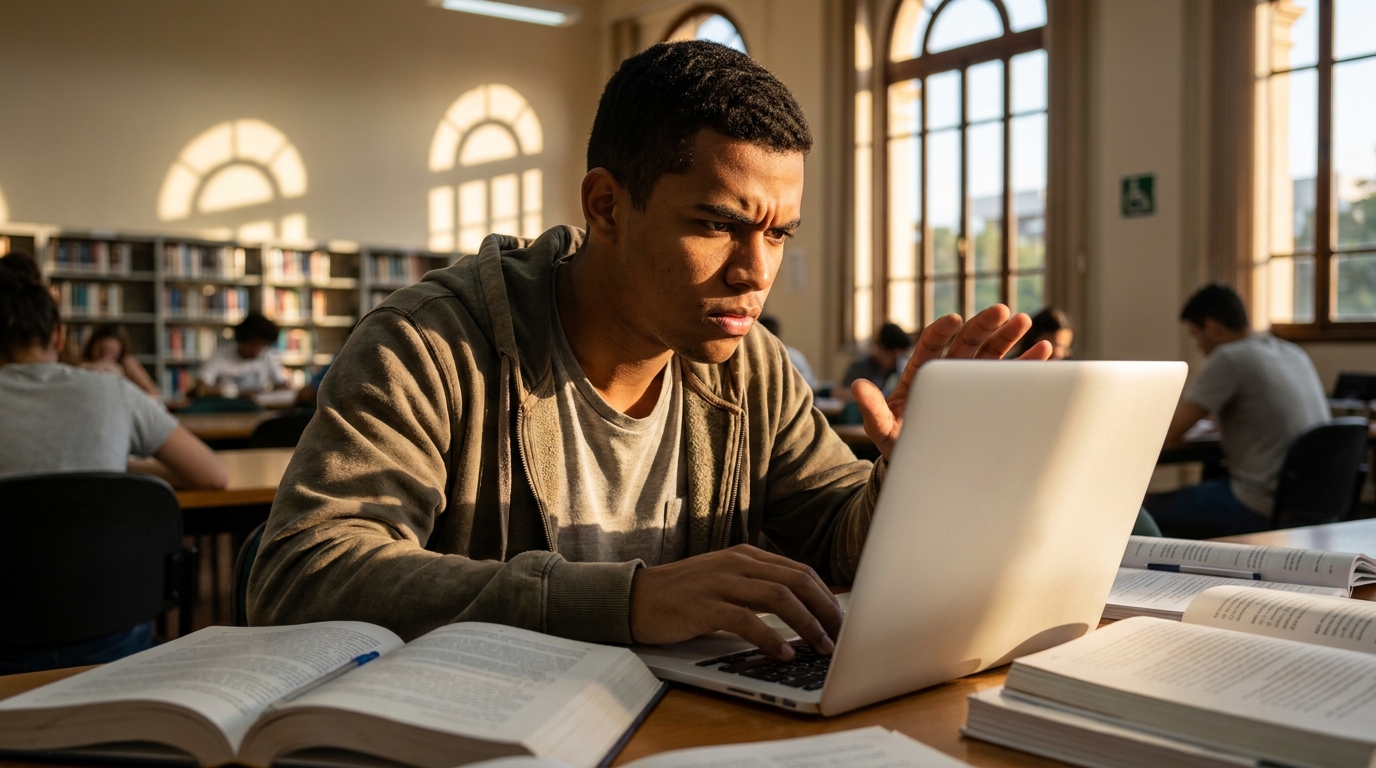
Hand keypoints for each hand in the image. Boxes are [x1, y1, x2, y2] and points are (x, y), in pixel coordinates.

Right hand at [629, 544, 843, 659]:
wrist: (636, 597)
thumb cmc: (684, 595)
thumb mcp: (726, 581)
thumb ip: (758, 588)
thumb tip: (801, 611)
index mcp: (747, 556)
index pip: (800, 571)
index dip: (827, 597)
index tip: (842, 621)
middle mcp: (737, 563)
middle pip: (797, 581)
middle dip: (825, 610)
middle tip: (842, 636)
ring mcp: (721, 582)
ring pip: (778, 598)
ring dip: (807, 624)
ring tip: (822, 647)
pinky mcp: (704, 605)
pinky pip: (746, 620)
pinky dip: (770, 638)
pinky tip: (784, 653)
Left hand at [853, 304, 1051, 460]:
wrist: (921, 466)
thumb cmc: (899, 443)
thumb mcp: (881, 427)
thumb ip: (872, 408)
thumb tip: (856, 388)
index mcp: (921, 373)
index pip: (931, 345)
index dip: (941, 331)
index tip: (953, 321)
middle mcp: (948, 372)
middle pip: (966, 342)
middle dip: (983, 326)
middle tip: (1001, 311)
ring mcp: (970, 383)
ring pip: (990, 354)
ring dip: (1008, 337)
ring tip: (1024, 321)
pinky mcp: (990, 397)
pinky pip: (1010, 376)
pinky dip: (1026, 363)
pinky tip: (1043, 349)